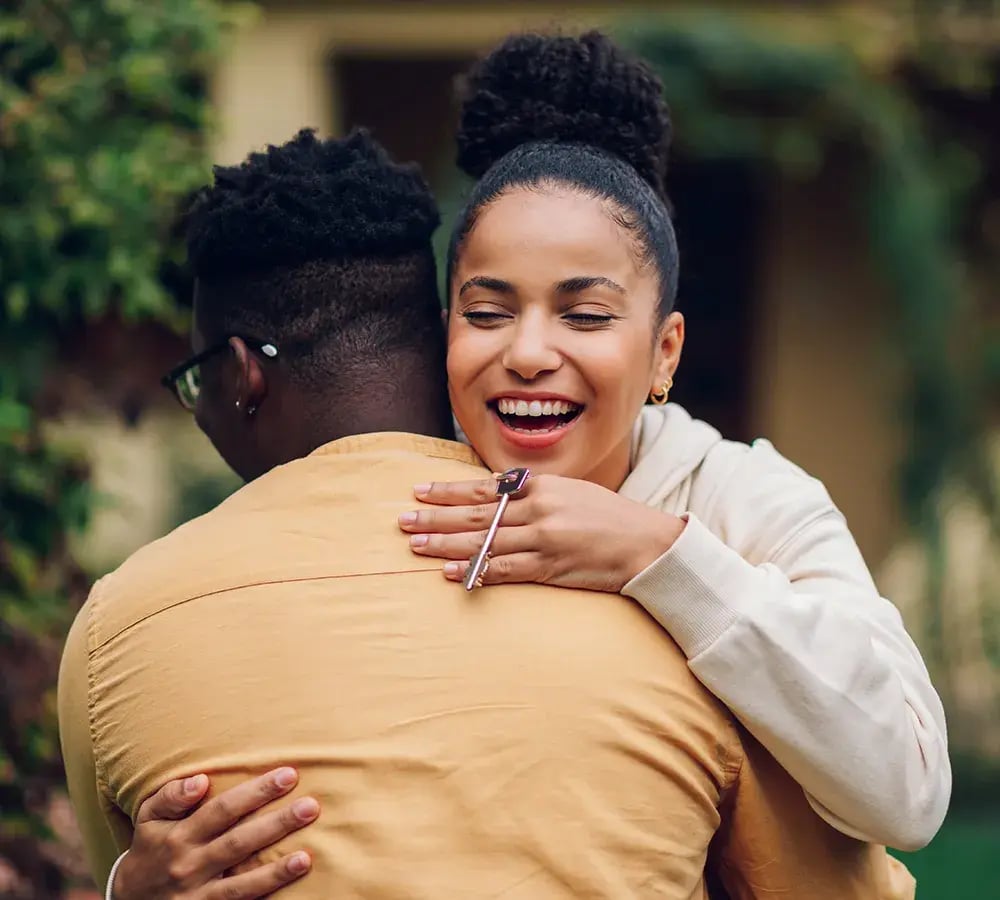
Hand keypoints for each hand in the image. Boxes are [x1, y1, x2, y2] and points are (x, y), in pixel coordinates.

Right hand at [113, 768, 318, 899]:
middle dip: (276, 824)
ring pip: (240, 885)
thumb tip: (202, 780)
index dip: (256, 792)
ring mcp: (198, 896)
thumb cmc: (151, 848)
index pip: (223, 809)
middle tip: (311, 807)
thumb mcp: (149, 818)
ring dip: (275, 872)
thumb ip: (171, 796)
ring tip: (305, 858)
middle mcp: (190, 866)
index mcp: (180, 835)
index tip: (289, 774)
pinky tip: (289, 891)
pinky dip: (262, 897)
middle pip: (238, 843)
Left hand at [398, 473, 684, 591]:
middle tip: (403, 519)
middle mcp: (538, 510)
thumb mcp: (570, 491)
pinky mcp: (549, 568)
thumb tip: (493, 492)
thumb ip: (532, 492)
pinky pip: (503, 570)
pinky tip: (448, 572)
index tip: (419, 490)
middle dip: (435, 516)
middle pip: (475, 515)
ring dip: (444, 544)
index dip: (448, 490)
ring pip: (482, 542)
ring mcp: (542, 540)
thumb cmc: (608, 516)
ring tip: (415, 544)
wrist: (646, 544)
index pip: (484, 487)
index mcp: (541, 486)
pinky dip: (473, 571)